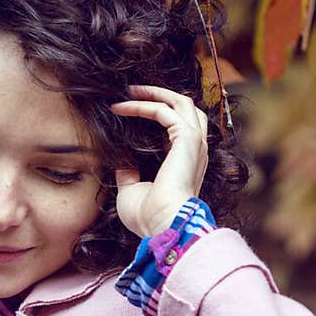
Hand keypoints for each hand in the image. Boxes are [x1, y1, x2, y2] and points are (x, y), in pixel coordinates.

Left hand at [110, 85, 208, 238]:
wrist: (163, 225)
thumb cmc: (148, 217)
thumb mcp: (131, 192)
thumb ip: (128, 174)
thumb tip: (120, 162)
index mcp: (187, 163)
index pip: (180, 127)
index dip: (158, 114)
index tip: (131, 111)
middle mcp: (195, 150)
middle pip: (186, 108)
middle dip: (160, 95)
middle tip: (132, 91)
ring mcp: (195, 143)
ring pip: (181, 102)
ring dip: (154, 93)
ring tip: (130, 90)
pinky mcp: (187, 138)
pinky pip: (164, 110)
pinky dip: (143, 105)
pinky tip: (122, 106)